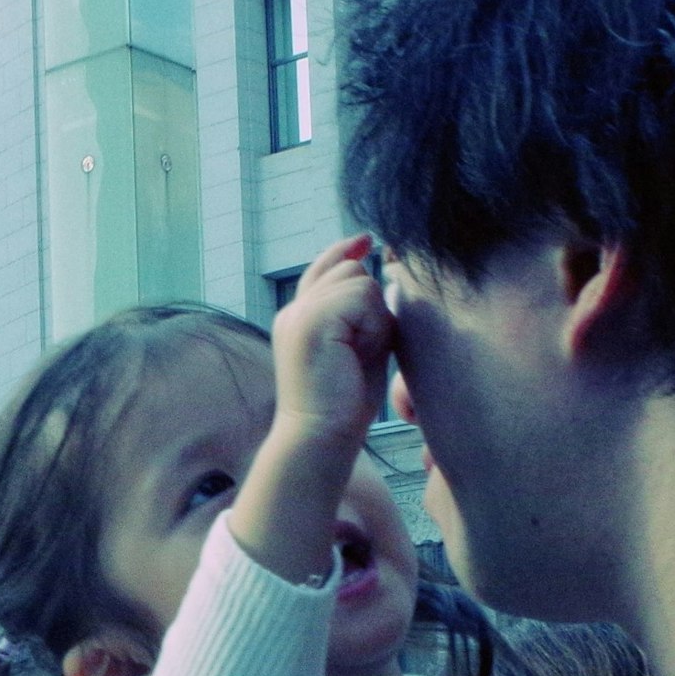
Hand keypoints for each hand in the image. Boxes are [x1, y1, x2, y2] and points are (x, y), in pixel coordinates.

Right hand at [266, 237, 394, 464]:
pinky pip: (362, 297)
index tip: (366, 239)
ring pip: (359, 281)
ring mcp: (300, 313)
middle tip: (361, 349)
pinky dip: (372, 326)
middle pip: (349, 270)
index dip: (345, 251)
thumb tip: (380, 278)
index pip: (322, 269)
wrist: (321, 436)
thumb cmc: (343, 405)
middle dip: (370, 305)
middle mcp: (293, 310)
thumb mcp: (357, 349)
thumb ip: (361, 316)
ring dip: (373, 318)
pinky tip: (356, 354)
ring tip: (358, 354)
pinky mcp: (312, 320)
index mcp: (298, 317)